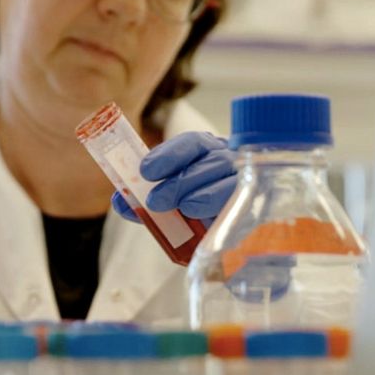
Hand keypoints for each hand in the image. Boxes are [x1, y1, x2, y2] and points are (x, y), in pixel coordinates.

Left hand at [111, 131, 236, 226]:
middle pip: (210, 161)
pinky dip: (222, 210)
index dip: (168, 155)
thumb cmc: (193, 206)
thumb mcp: (166, 199)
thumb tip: (120, 201)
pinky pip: (242, 204)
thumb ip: (144, 199)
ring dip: (203, 194)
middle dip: (180, 180)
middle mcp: (228, 160)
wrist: (228, 231)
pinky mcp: (254, 206)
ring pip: (228, 180)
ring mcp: (245, 182)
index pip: (191, 143)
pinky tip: (208, 219)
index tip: (145, 171)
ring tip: (185, 208)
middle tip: (156, 201)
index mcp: (206, 150)